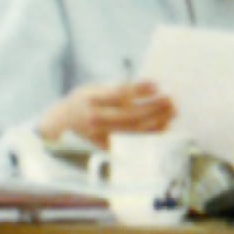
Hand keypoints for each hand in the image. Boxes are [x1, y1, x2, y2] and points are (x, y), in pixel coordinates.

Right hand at [36, 80, 175, 149]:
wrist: (61, 125)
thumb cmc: (84, 102)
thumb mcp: (94, 89)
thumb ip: (117, 89)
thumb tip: (151, 88)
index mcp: (91, 99)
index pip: (119, 94)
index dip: (140, 89)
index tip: (157, 85)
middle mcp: (95, 118)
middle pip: (130, 114)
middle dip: (154, 107)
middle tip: (172, 100)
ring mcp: (101, 135)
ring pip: (134, 130)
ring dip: (157, 121)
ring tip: (172, 112)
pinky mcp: (107, 147)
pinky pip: (133, 141)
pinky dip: (150, 134)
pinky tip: (163, 126)